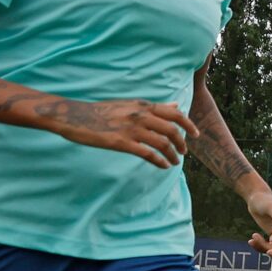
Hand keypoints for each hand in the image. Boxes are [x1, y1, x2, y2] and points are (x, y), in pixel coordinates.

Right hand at [48, 98, 197, 168]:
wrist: (75, 116)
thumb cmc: (103, 111)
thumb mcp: (130, 104)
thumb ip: (154, 107)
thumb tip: (176, 106)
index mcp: (143, 105)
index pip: (174, 114)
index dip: (189, 125)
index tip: (196, 135)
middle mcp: (140, 115)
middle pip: (172, 130)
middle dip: (182, 143)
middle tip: (184, 152)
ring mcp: (131, 129)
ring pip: (162, 143)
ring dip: (172, 155)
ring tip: (174, 162)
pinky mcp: (121, 142)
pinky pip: (148, 153)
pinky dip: (159, 161)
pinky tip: (163, 166)